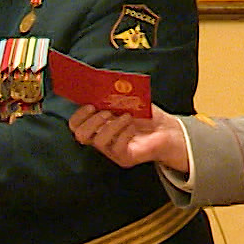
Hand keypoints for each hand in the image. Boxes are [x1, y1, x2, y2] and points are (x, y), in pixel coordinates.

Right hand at [68, 104, 190, 172]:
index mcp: (97, 125)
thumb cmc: (145, 115)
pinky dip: (124, 133)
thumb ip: (114, 95)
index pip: (75, 125)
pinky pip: (116, 147)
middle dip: (92, 121)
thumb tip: (102, 85)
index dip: (79, 115)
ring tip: (126, 116)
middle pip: (80, 135)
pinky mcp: (124, 158)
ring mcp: (111, 151)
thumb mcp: (128, 100)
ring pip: (98, 142)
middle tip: (106, 111)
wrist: (167, 130)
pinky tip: (133, 125)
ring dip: (112, 125)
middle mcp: (101, 140)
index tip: (90, 104)